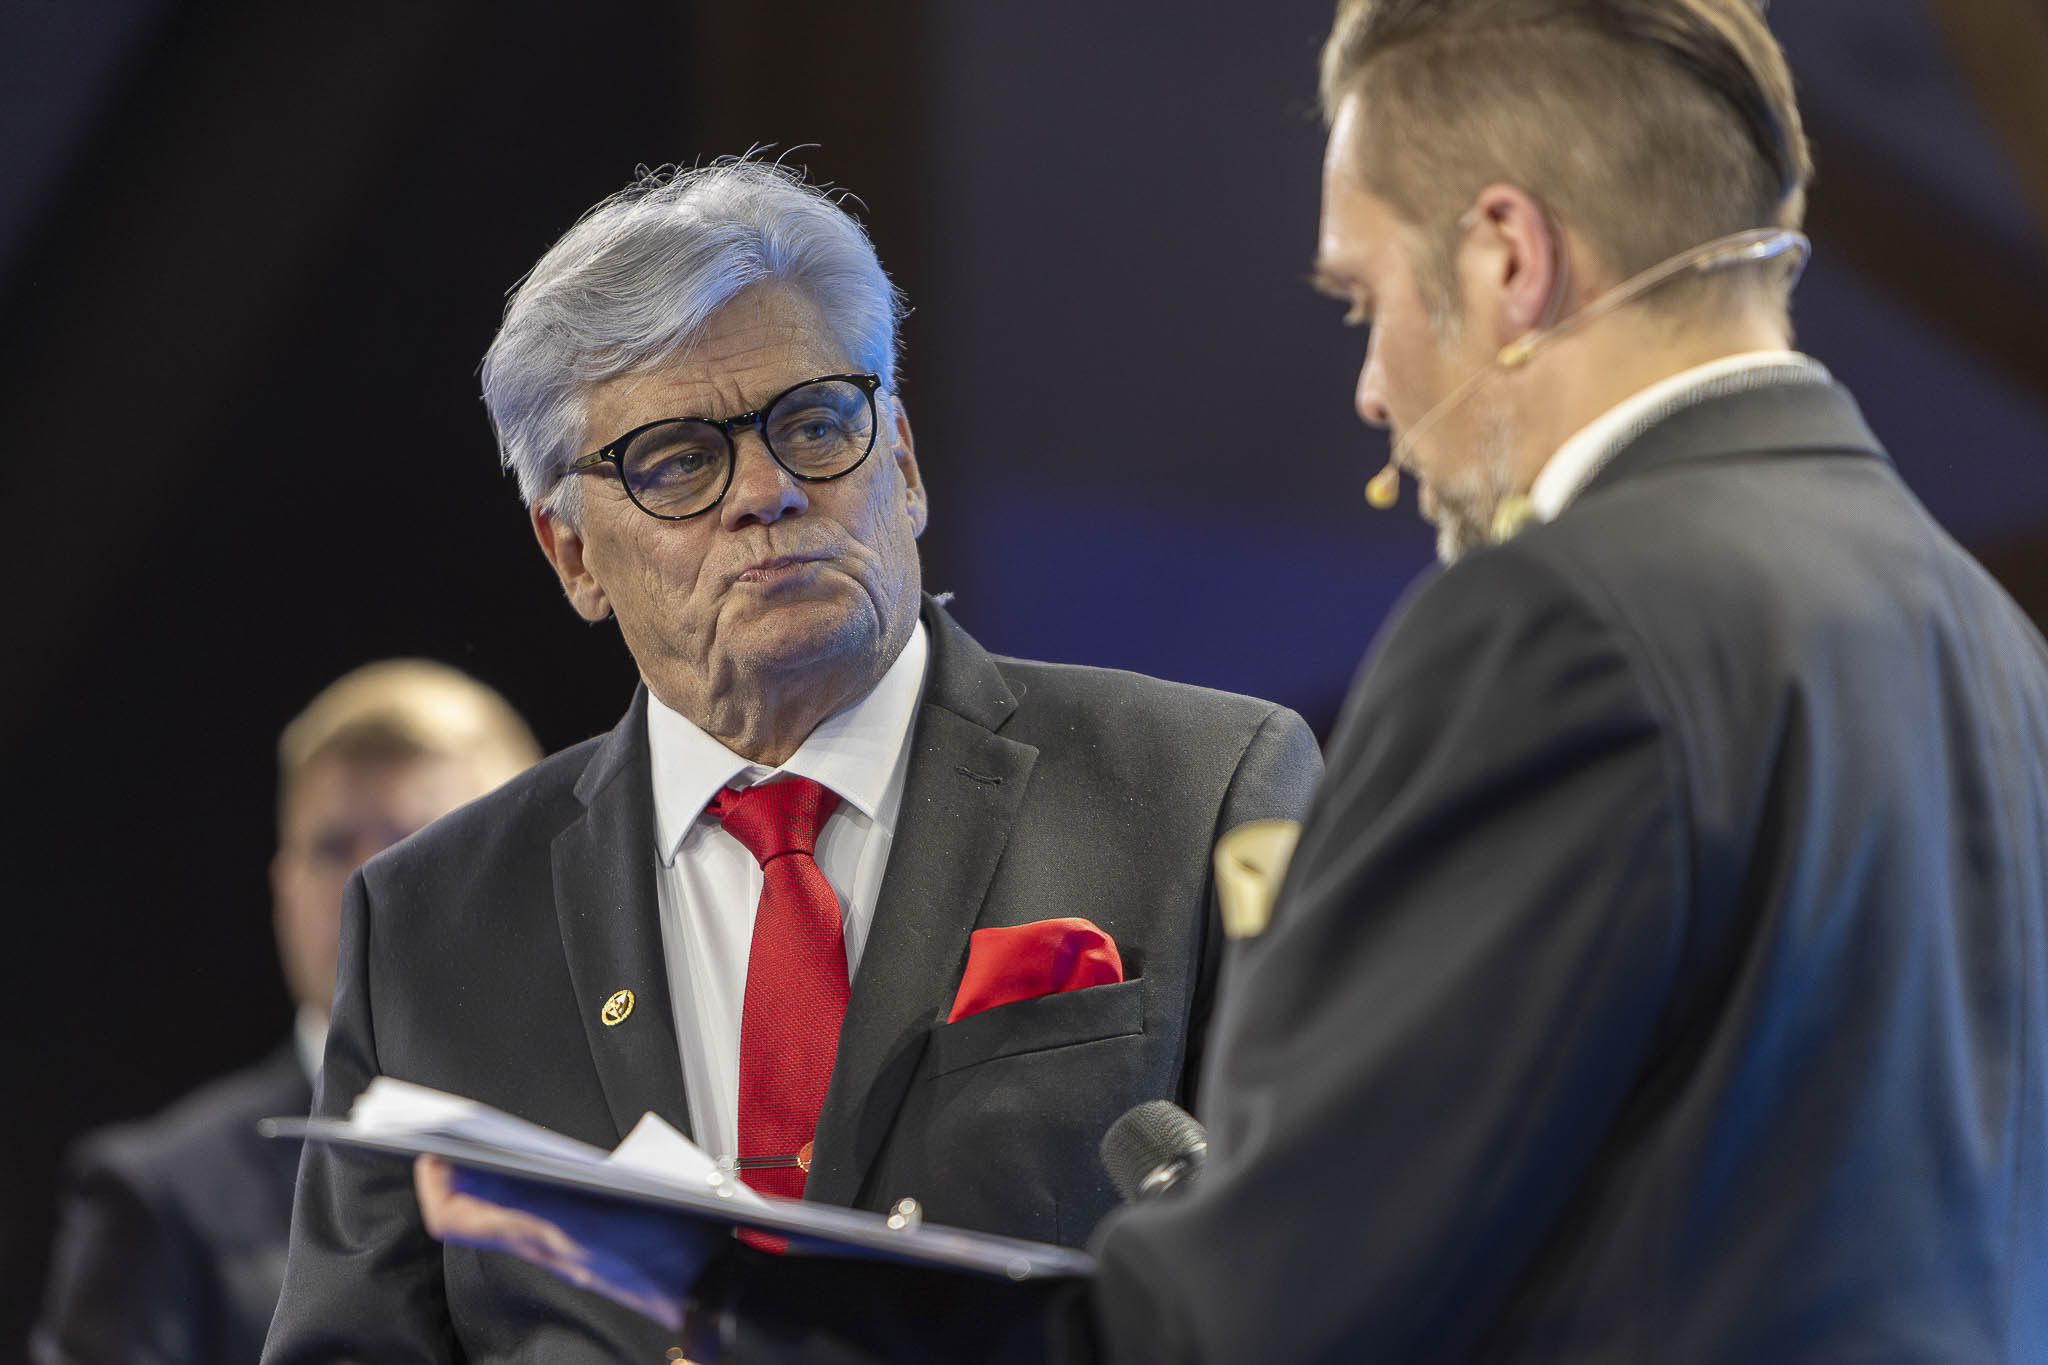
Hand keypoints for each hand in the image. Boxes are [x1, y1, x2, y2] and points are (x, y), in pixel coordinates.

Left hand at [413, 1155, 707, 1330]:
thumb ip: (522, 1195)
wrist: (707, 1283)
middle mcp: (542, 1243)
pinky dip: (533, 1181)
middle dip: (459, 1168)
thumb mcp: (586, 1215)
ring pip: (508, 1209)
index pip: (453, 1216)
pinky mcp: (591, 1240)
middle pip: (476, 1210)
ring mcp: (566, 1243)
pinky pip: (542, 1210)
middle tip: (454, 1132)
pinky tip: (552, 1161)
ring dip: (494, 1172)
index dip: (433, 1181)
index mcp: (534, 1237)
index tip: (429, 1144)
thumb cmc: (657, 1251)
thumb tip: (466, 1169)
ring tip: (493, 1139)